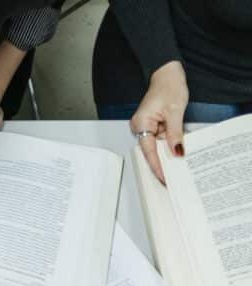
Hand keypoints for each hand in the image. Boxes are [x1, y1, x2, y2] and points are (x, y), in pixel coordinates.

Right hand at [132, 60, 188, 183]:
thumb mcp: (175, 111)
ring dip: (168, 149)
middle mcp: (139, 126)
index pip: (149, 151)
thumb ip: (175, 134)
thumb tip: (176, 152)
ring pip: (157, 145)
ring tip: (177, 157)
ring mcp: (144, 126)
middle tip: (173, 175)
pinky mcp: (151, 125)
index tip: (164, 178)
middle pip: (151, 150)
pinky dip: (169, 142)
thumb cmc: (169, 87)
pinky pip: (160, 139)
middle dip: (163, 160)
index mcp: (141, 123)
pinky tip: (176, 146)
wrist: (167, 74)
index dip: (157, 166)